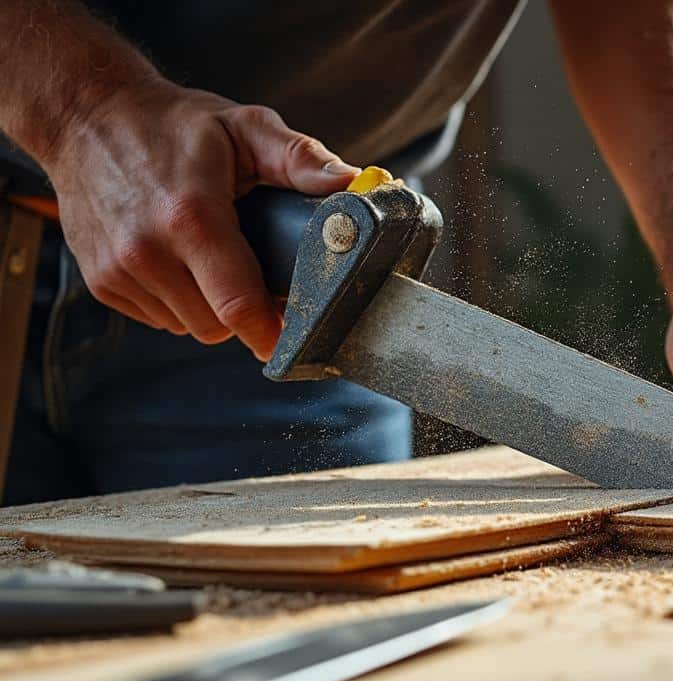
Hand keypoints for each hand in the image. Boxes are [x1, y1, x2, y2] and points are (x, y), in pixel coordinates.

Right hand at [44, 79, 358, 359]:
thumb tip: (353, 184)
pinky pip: (158, 317)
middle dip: (245, 312)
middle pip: (218, 326)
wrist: (85, 116)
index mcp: (191, 216)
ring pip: (188, 326)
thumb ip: (301, 159)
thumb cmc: (173, 123)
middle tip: (256, 275)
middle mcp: (147, 251)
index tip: (297, 339)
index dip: (274, 333)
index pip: (239, 306)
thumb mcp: (245, 127)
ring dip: (209, 307)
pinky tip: (180, 262)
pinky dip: (177, 301)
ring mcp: (117, 270)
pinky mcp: (100, 282)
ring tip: (213, 261)